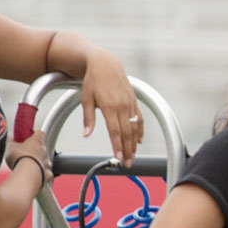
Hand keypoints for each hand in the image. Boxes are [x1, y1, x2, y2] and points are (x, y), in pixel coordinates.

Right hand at [4, 130, 48, 184]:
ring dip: (39, 162)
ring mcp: (47, 163)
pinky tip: (36, 175)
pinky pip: (47, 173)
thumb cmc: (20, 158)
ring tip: (29, 165)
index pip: (40, 133)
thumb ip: (10, 142)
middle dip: (35, 150)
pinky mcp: (47, 174)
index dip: (35, 134)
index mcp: (36, 141)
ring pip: (45, 160)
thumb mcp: (11, 147)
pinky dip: (43, 173)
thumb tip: (9, 138)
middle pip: (42, 148)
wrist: (27, 174)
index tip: (30, 135)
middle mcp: (44, 151)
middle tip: (25, 153)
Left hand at [77, 49, 142, 165]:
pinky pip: (139, 118)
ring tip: (133, 156)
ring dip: (134, 144)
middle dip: (128, 149)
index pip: (115, 130)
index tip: (119, 157)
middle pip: (127, 132)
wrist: (106, 64)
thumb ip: (88, 118)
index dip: (118, 145)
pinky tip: (139, 140)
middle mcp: (122, 106)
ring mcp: (130, 104)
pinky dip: (140, 130)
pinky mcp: (133, 101)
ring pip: (134, 127)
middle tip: (127, 164)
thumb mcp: (86, 98)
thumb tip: (86, 134)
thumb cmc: (93, 81)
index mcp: (109, 106)